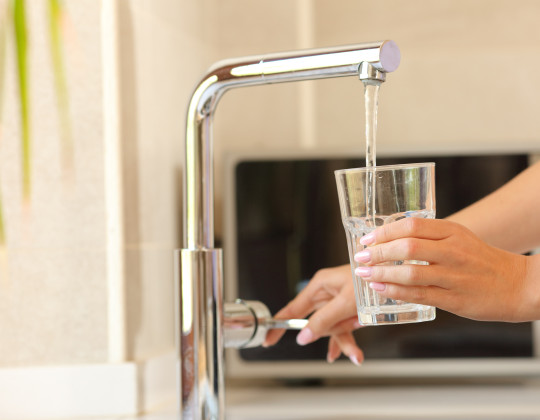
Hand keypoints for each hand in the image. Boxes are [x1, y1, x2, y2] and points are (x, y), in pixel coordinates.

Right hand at [263, 264, 363, 365]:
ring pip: (333, 328)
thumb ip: (323, 320)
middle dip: (329, 336)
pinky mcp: (350, 308)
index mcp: (320, 285)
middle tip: (337, 345)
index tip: (267, 339)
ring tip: (356, 354)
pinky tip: (353, 354)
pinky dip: (349, 341)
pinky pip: (344, 328)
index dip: (279, 325)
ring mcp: (339, 302)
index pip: (292, 309)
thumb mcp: (345, 302)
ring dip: (344, 341)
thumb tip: (303, 337)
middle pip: (317, 322)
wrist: (396, 273)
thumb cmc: (370, 279)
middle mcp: (327, 293)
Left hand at [355, 218, 532, 321]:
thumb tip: (389, 238)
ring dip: (382, 273)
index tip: (367, 239)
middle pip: (407, 247)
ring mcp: (454, 277)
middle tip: (361, 256)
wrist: (518, 285)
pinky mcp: (455, 299)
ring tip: (364, 273)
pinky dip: (395, 291)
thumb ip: (428, 236)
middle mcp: (453, 251)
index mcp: (452, 232)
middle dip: (378, 252)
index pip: (411, 225)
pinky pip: (419, 294)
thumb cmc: (481, 260)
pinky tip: (381, 288)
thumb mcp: (458, 238)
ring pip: (411, 273)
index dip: (384, 232)